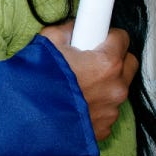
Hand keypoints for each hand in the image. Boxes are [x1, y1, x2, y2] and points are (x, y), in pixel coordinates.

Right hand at [40, 22, 136, 140]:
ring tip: (79, 84)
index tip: (98, 37)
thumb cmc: (38, 79)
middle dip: (115, 58)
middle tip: (92, 59)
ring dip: (106, 84)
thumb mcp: (49, 42)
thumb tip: (75, 28)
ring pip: (118, 89)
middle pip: (129, 64)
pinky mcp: (104, 128)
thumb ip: (68, 30)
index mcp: (107, 63)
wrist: (26, 115)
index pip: (123, 38)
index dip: (108, 35)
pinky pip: (107, 110)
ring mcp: (111, 110)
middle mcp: (116, 88)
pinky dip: (97, 105)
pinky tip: (76, 102)